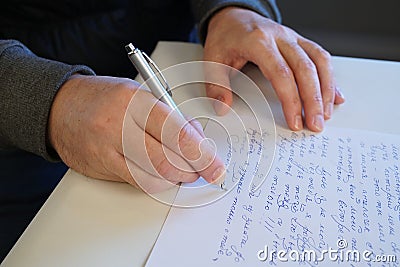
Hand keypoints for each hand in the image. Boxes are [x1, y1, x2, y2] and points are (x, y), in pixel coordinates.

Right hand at [48, 74, 224, 192]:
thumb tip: (197, 136)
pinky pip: (137, 182)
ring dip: (176, 178)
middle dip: (192, 170)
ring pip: (153, 175)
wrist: (60, 107)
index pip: (176, 132)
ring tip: (184, 172)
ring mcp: (107, 148)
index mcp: (134, 101)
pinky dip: (157, 182)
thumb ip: (169, 115)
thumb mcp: (139, 93)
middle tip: (203, 171)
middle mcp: (120, 125)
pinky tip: (163, 176)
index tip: (215, 165)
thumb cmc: (103, 98)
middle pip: (166, 158)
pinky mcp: (101, 166)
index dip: (201, 153)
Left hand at [204, 7, 344, 131]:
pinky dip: (329, 78)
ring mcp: (292, 38)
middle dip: (313, 100)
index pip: (281, 74)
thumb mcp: (212, 59)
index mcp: (258, 42)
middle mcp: (280, 37)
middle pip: (305, 69)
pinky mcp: (299, 41)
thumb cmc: (226, 37)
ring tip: (325, 114)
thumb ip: (216, 84)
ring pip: (319, 61)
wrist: (234, 15)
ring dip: (325, 90)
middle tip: (315, 124)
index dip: (290, 100)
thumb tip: (222, 107)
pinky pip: (320, 57)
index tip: (294, 121)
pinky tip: (333, 95)